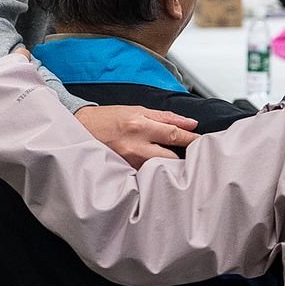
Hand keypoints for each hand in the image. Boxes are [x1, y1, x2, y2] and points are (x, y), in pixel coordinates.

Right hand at [74, 106, 199, 168]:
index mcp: (140, 126)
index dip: (192, 140)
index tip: (204, 143)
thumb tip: (190, 123)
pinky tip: (156, 171)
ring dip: (168, 165)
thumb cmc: (108, 119)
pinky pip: (146, 175)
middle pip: (170, 157)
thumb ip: (165, 117)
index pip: (174, 134)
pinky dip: (153, 172)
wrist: (80, 130)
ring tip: (172, 163)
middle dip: (182, 157)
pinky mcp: (124, 173)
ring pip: (159, 168)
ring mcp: (129, 162)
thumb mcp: (136, 110)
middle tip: (192, 156)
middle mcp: (135, 146)